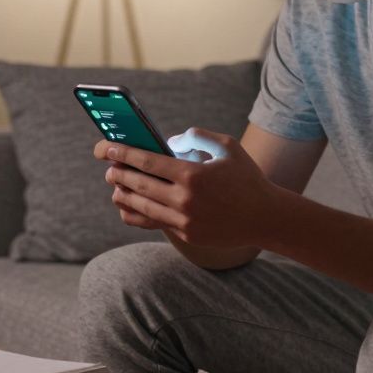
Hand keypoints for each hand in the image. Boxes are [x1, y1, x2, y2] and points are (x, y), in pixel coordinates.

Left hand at [94, 128, 277, 247]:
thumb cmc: (247, 178)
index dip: (124, 153)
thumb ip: (197, 137)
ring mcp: (184, 220)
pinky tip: (128, 207)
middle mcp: (185, 199)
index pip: (148, 161)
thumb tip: (170, 141)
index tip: (108, 147)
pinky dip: (137, 215)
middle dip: (119, 174)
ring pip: (143, 207)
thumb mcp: (227, 147)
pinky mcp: (187, 235)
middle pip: (140, 185)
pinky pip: (155, 223)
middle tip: (107, 167)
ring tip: (114, 186)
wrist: (266, 217)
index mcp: (193, 174)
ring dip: (124, 195)